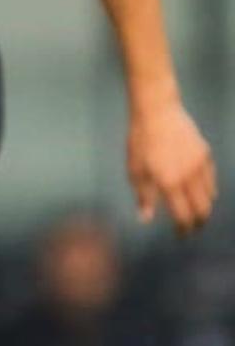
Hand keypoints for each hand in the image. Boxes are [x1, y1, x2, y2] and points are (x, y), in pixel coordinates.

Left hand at [127, 99, 216, 233]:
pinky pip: (211, 180)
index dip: (183, 229)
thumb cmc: (139, 140)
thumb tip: (146, 219)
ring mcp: (200, 166)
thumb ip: (144, 196)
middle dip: (198, 222)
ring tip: (197, 212)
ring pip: (210, 196)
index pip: (183, 216)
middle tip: (192, 228)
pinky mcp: (206, 155)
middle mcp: (188, 177)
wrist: (157, 111)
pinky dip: (208, 190)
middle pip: (202, 210)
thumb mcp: (135, 169)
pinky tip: (202, 193)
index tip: (181, 235)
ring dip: (204, 207)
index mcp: (169, 183)